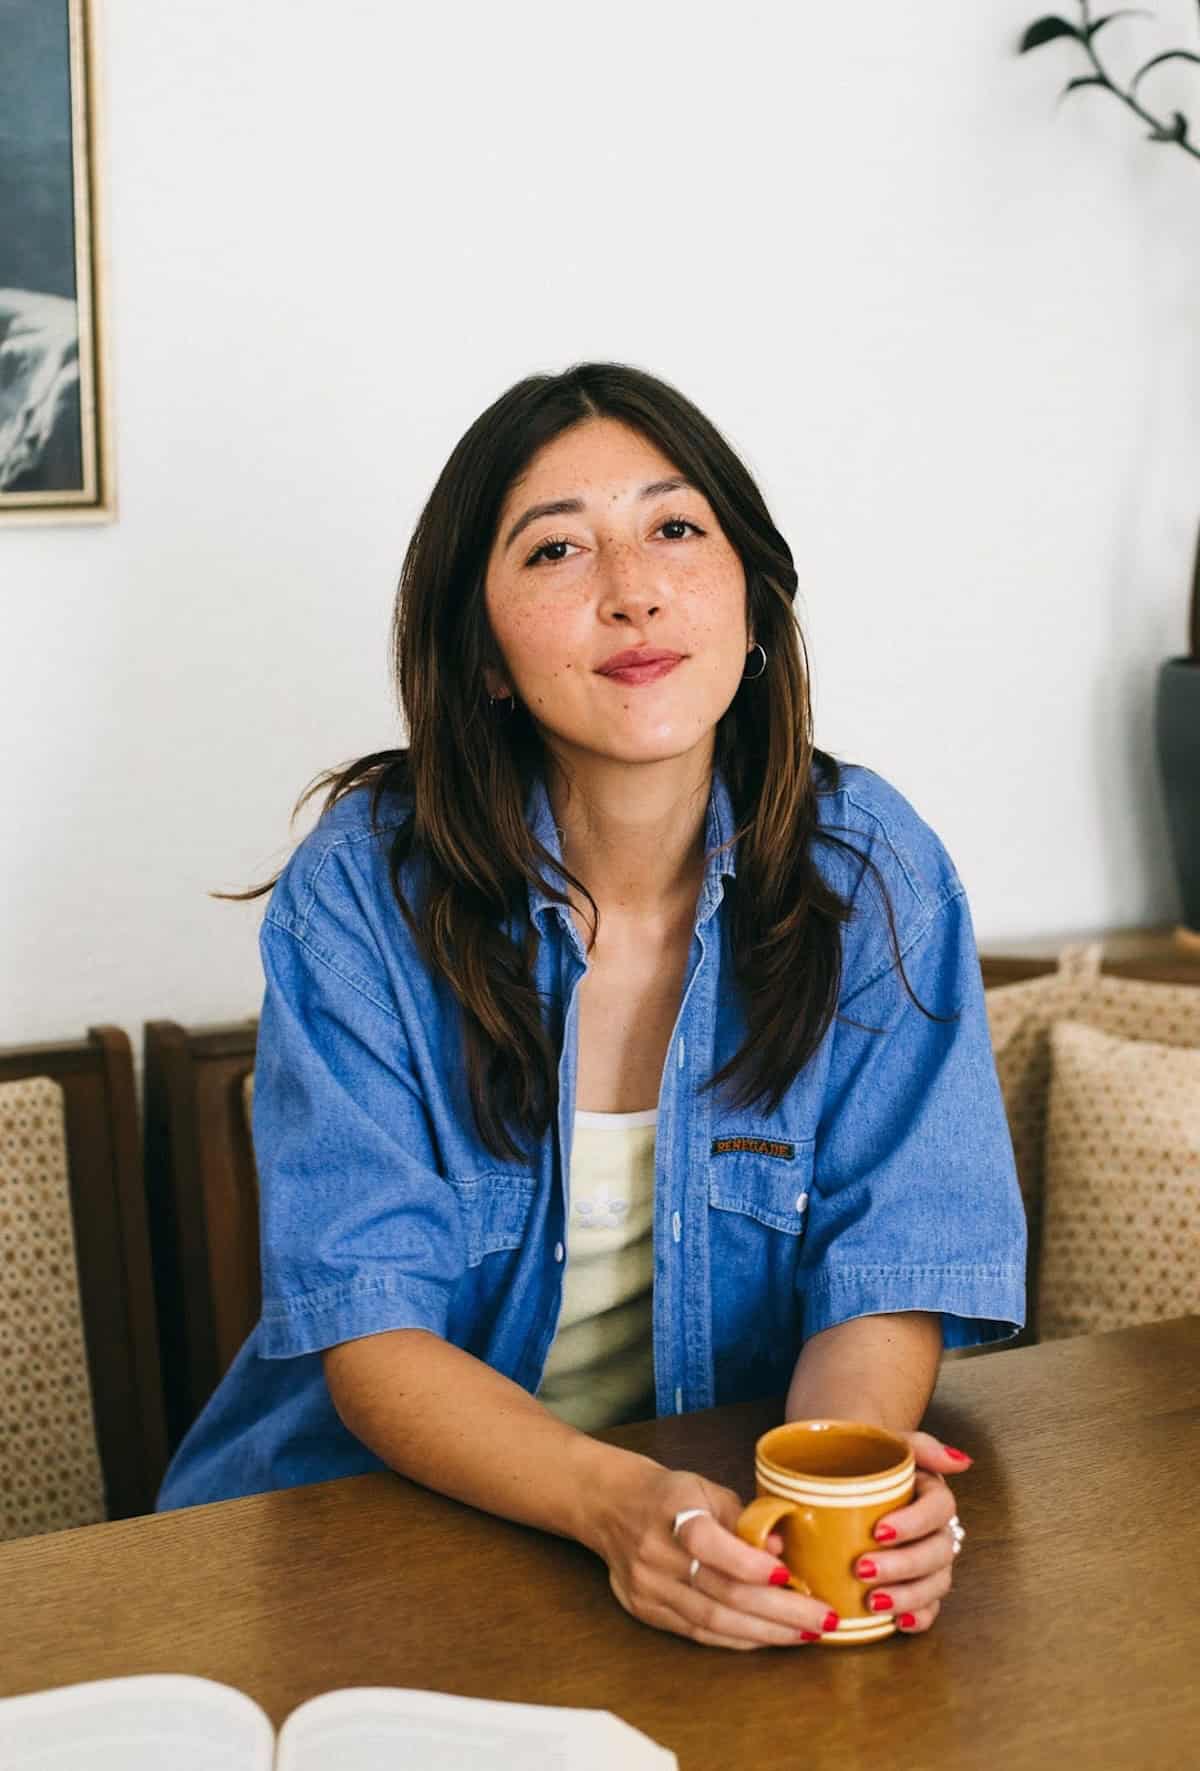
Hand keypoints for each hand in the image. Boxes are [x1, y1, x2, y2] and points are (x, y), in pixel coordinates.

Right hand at [592, 1462, 840, 1649]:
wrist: (609, 1506)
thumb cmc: (667, 1494)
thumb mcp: (704, 1488)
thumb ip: (743, 1518)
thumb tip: (782, 1546)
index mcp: (670, 1511)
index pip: (708, 1542)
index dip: (749, 1563)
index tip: (788, 1575)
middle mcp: (655, 1553)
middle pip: (720, 1592)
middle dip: (778, 1610)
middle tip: (821, 1618)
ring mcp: (648, 1587)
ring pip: (712, 1620)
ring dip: (765, 1632)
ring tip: (805, 1634)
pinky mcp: (646, 1611)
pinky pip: (698, 1633)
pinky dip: (738, 1638)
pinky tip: (768, 1637)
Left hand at [851, 1431, 969, 1633]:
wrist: (848, 1471)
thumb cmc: (868, 1457)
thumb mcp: (888, 1440)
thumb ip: (923, 1446)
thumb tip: (960, 1460)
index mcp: (932, 1493)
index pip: (939, 1509)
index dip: (914, 1523)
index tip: (878, 1530)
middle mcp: (937, 1529)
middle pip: (938, 1552)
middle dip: (903, 1565)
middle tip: (863, 1568)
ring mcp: (930, 1560)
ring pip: (936, 1583)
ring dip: (908, 1596)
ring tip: (872, 1601)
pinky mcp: (918, 1584)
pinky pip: (930, 1607)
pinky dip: (919, 1618)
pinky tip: (898, 1623)